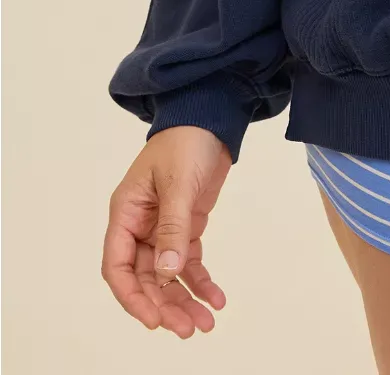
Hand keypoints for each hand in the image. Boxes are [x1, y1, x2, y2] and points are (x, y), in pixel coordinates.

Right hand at [101, 125, 231, 337]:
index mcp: (126, 213)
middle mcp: (140, 226)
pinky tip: (216, 298)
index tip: (154, 319)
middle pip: (145, 278)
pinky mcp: (186, 226)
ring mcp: (163, 228)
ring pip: (167, 275)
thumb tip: (166, 272)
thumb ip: (172, 228)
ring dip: (184, 299)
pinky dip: (201, 280)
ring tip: (206, 324)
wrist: (211, 117)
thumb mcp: (178, 183)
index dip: (132, 296)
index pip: (116, 266)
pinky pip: (189, 262)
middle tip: (189, 329)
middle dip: (165, 305)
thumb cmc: (186, 142)